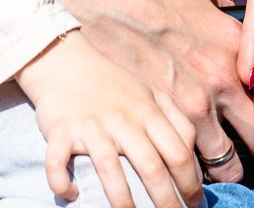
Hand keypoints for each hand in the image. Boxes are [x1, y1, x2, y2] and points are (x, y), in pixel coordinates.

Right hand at [14, 31, 203, 207]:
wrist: (64, 61)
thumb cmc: (112, 84)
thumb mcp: (151, 94)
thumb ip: (176, 122)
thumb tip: (194, 160)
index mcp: (148, 112)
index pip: (178, 153)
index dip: (190, 183)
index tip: (195, 203)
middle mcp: (123, 120)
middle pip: (151, 168)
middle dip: (166, 202)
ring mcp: (91, 126)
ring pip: (111, 171)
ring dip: (123, 203)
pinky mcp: (61, 131)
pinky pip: (58, 162)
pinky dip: (62, 182)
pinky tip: (71, 195)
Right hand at [20, 0, 253, 185]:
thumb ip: (223, 10)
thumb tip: (240, 13)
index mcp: (236, 42)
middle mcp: (222, 78)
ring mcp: (192, 104)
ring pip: (231, 162)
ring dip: (237, 171)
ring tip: (237, 175)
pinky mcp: (160, 119)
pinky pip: (193, 163)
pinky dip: (198, 171)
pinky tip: (195, 170)